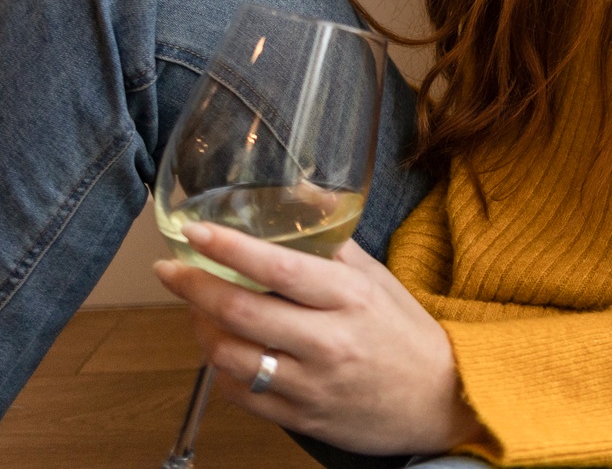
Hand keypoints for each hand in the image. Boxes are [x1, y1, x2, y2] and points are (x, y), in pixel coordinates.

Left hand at [153, 224, 484, 455]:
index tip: (196, 232)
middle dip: (194, 287)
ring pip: (232, 357)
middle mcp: (329, 341)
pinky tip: (221, 348)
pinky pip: (241, 394)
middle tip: (170, 270)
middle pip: (242, 313)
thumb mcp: (378, 278)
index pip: (279, 268)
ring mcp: (311, 385)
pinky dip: (220, 369)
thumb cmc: (406, 333)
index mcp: (350, 298)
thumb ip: (334, 241)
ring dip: (201, 329)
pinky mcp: (301, 419)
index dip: (230, 248)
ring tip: (195, 309)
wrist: (440, 400)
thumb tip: (302, 193)